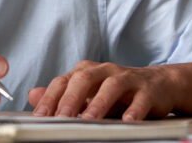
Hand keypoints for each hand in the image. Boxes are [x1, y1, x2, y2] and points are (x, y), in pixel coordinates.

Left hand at [28, 60, 177, 120]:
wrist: (159, 85)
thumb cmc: (118, 92)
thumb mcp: (88, 93)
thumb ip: (61, 95)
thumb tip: (32, 95)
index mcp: (86, 71)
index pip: (63, 81)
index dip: (50, 98)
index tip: (40, 116)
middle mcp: (105, 71)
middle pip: (84, 79)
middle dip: (70, 99)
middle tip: (60, 117)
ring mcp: (127, 78)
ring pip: (111, 86)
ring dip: (99, 103)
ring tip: (89, 119)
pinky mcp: (148, 90)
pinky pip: (140, 99)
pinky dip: (134, 110)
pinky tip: (127, 121)